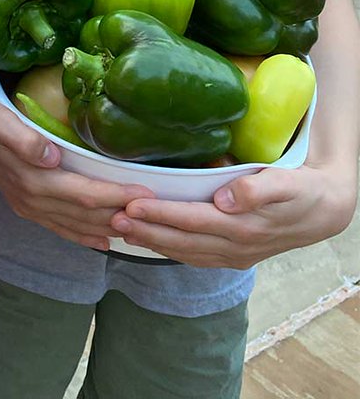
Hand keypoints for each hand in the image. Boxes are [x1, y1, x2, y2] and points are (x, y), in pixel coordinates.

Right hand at [0, 88, 153, 250]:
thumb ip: (22, 138)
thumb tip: (51, 155)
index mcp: (31, 180)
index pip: (82, 194)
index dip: (114, 195)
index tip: (145, 192)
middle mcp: (32, 199)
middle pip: (84, 214)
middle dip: (120, 214)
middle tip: (156, 211)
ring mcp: (28, 206)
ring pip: (76, 225)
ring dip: (107, 227)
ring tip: (139, 228)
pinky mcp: (26, 206)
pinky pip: (60, 227)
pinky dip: (84, 236)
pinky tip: (103, 242)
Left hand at [110, 163, 356, 268]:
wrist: (325, 210)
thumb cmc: (302, 190)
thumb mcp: (286, 183)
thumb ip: (256, 189)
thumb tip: (225, 198)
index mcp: (243, 227)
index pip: (192, 220)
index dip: (160, 214)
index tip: (131, 205)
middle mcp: (235, 246)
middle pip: (182, 240)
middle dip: (145, 230)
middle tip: (113, 218)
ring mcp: (234, 255)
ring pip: (185, 251)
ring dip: (152, 242)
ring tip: (121, 230)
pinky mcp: (235, 255)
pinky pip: (196, 255)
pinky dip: (171, 249)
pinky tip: (151, 241)